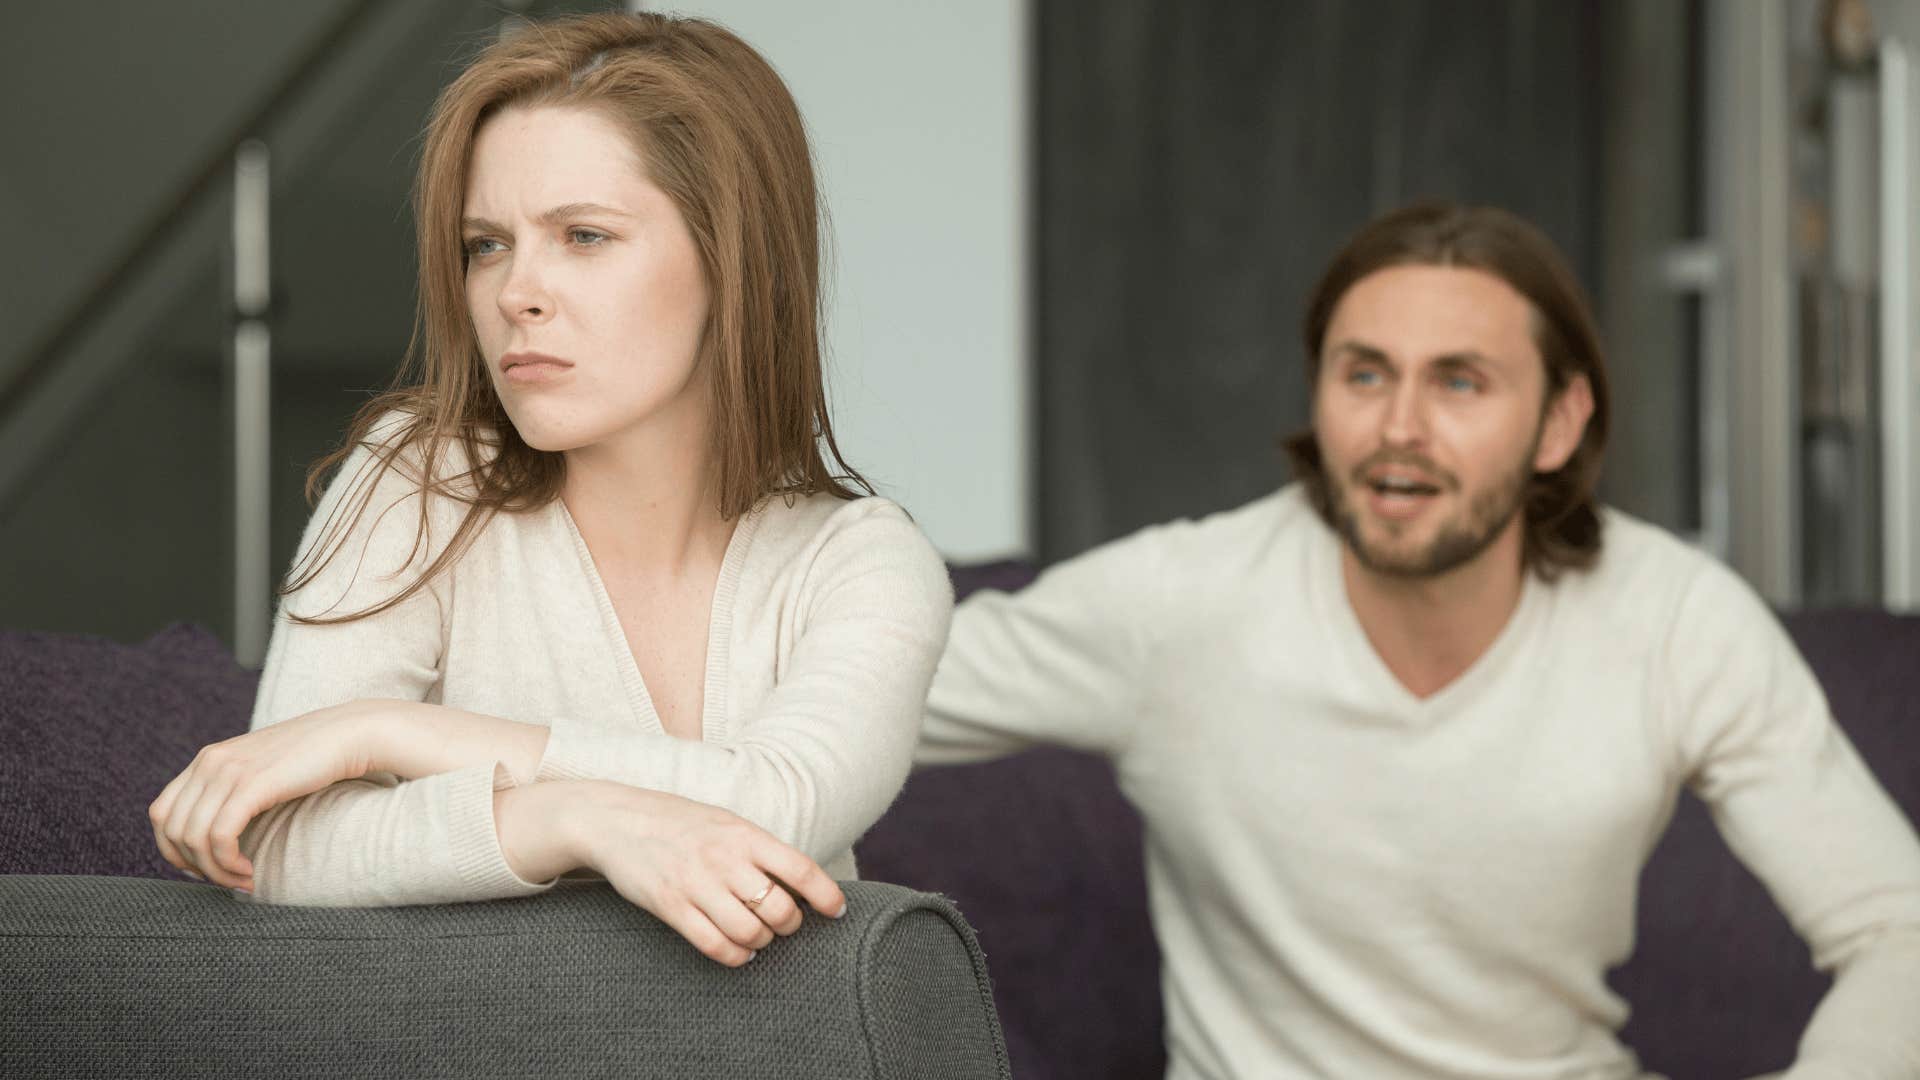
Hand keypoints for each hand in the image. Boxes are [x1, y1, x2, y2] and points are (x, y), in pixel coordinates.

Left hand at [148, 703, 386, 888]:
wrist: (348, 735)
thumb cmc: (312, 760)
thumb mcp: (260, 771)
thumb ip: (233, 791)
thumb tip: (218, 835)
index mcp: (207, 759)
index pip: (161, 813)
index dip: (172, 850)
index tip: (203, 868)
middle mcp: (209, 762)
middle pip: (171, 829)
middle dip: (193, 866)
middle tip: (225, 880)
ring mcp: (228, 771)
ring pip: (193, 838)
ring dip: (215, 871)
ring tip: (242, 879)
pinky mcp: (251, 785)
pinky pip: (219, 836)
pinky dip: (228, 863)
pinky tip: (249, 870)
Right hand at [496, 780, 846, 966]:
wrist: (617, 819)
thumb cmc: (681, 823)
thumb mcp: (726, 823)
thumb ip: (760, 849)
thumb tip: (801, 883)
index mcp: (744, 834)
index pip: (800, 869)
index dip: (825, 895)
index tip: (836, 912)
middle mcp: (724, 858)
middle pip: (779, 909)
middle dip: (789, 925)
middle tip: (784, 924)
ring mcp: (696, 883)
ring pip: (749, 932)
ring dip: (761, 942)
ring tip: (758, 937)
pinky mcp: (670, 906)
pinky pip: (714, 945)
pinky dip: (735, 956)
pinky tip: (738, 951)